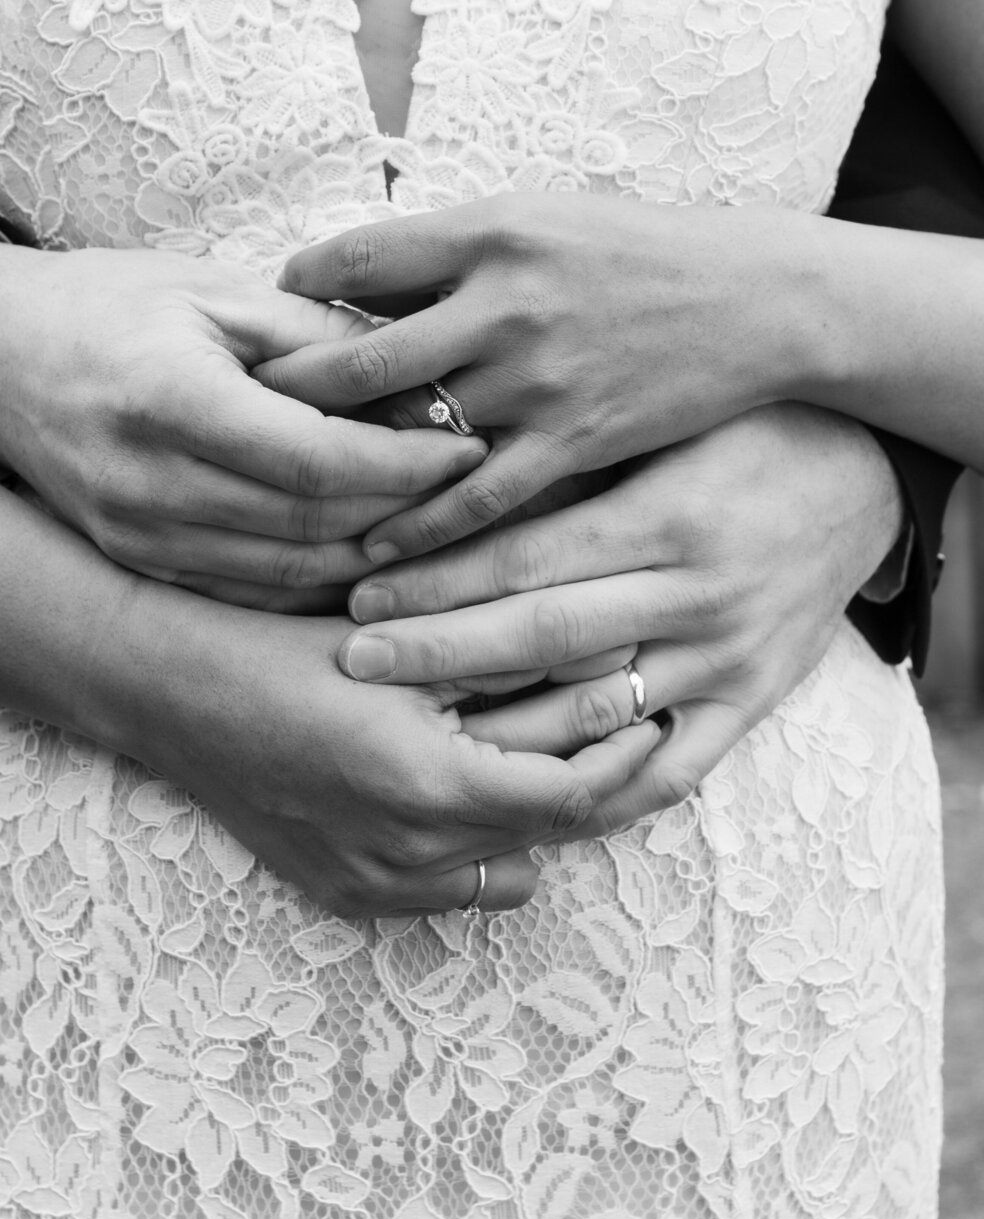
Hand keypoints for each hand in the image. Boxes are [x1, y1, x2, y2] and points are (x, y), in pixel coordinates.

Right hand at [0, 231, 484, 608]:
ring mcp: (138, 537)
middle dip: (404, 512)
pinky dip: (318, 578)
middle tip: (470, 487)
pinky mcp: (139, 563)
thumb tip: (419, 375)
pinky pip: (251, 590)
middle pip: (311, 526)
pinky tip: (366, 550)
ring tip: (434, 520)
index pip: (317, 462)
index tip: (468, 444)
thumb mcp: (212, 290)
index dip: (405, 464)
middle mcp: (148, 485)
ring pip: (287, 572)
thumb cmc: (107, 303)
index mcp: (170, 401)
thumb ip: (316, 334)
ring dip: (370, 554)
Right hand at [88, 589, 660, 918]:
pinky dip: (479, 852)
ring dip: (536, 817)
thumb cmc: (283, 644)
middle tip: (621, 726)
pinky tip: (472, 792)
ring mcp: (374, 884)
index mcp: (430, 785)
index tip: (649, 709)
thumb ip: (506, 659)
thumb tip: (611, 654)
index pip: (574, 794)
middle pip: (547, 834)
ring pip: (507, 869)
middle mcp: (409, 855)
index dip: (624, 755)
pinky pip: (450, 893)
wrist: (172, 690)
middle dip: (593, 777)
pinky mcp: (346, 895)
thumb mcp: (404, 642)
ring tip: (544, 755)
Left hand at [262, 194, 820, 557]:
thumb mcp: (543, 216)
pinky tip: (377, 546)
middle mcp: (507, 303)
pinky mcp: (574, 443)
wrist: (756, 301)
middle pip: (361, 357)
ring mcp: (540, 379)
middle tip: (248, 413)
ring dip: (344, 464)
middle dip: (293, 390)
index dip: (298, 286)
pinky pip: (476, 498)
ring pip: (409, 435)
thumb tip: (356, 276)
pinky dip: (420, 526)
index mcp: (493, 231)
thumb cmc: (638, 251)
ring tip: (293, 484)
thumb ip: (453, 247)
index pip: (357, 257)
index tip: (271, 314)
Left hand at [330, 404, 903, 833]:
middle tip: (353, 659)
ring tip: (412, 733)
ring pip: (595, 714)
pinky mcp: (751, 703)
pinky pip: (669, 771)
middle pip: (544, 638)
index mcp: (666, 515)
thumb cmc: (744, 430)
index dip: (438, 579)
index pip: (528, 558)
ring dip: (496, 730)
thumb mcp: (662, 423)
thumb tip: (443, 462)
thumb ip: (569, 455)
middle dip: (439, 652)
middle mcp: (695, 593)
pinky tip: (519, 795)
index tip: (360, 589)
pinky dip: (596, 794)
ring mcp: (724, 658)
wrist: (865, 475)